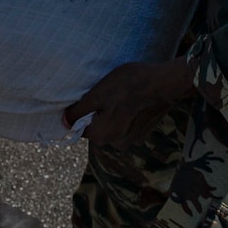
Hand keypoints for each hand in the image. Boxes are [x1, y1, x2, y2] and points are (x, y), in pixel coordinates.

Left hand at [63, 59, 197, 149]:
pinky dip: (125, 113)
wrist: (163, 83)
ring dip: (112, 111)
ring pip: (111, 124)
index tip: (93, 95)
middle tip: (107, 92)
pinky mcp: (142, 132)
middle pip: (97, 126)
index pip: (80, 126)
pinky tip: (131, 99)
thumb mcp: (96, 95)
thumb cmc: (127, 85)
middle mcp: (115, 144)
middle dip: (98, 111)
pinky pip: (125, 123)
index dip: (83, 110)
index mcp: (101, 137)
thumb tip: (64, 122)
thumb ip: (78, 111)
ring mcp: (131, 139)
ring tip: (121, 94)